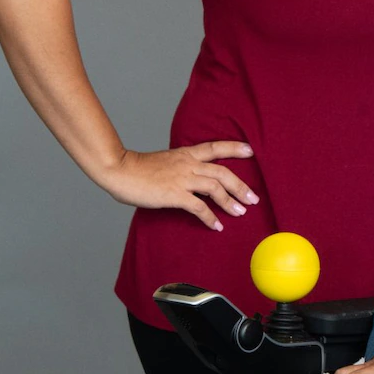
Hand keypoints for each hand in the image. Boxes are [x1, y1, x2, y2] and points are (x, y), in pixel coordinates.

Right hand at [95, 141, 259, 229]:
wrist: (119, 170)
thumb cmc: (137, 168)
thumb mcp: (164, 161)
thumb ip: (180, 167)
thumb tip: (190, 178)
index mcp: (185, 154)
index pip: (215, 147)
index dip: (234, 148)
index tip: (251, 151)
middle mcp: (188, 164)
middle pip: (223, 172)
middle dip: (241, 185)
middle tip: (254, 198)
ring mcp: (182, 179)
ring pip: (215, 188)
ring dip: (230, 202)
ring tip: (241, 212)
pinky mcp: (175, 194)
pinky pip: (199, 207)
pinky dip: (211, 218)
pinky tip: (217, 226)